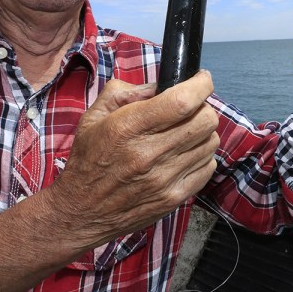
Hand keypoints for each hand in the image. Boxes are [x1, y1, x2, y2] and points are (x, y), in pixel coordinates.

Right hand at [46, 70, 219, 249]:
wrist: (82, 212)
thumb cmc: (88, 160)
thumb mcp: (94, 116)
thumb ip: (126, 92)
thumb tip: (160, 86)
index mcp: (128, 127)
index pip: (182, 100)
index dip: (200, 85)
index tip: (201, 79)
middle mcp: (150, 153)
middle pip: (205, 120)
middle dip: (202, 106)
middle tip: (189, 109)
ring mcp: (165, 179)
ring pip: (211, 142)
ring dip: (202, 132)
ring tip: (183, 133)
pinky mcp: (175, 198)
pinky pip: (208, 167)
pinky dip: (201, 156)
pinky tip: (182, 155)